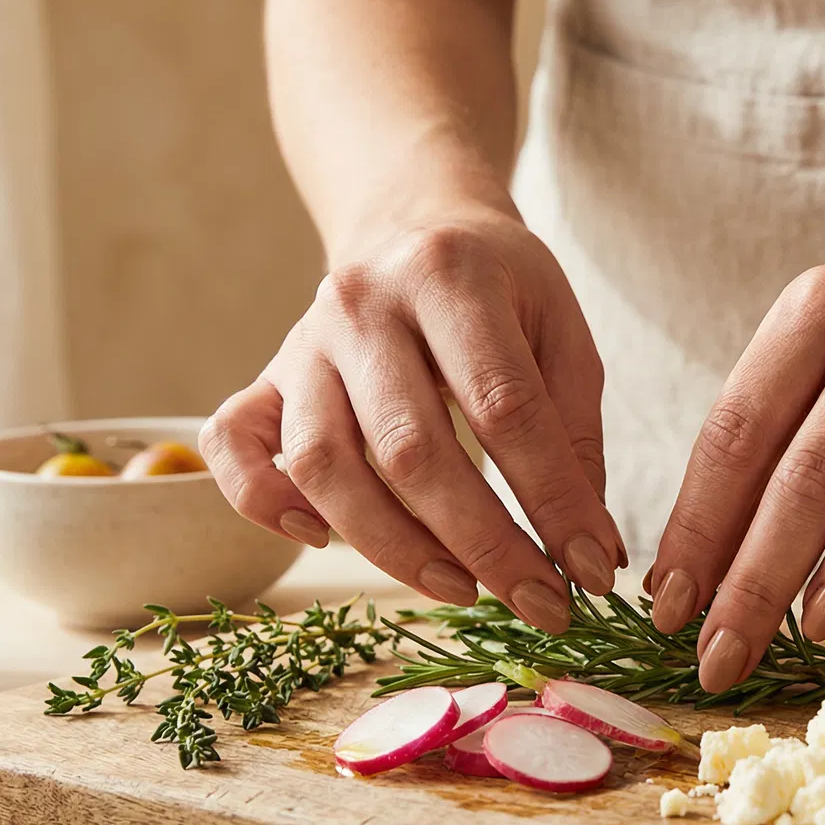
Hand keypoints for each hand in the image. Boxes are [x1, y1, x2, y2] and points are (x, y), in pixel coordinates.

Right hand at [201, 210, 624, 632]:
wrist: (410, 222)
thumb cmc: (499, 289)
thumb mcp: (561, 332)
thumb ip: (574, 433)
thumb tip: (586, 551)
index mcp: (449, 275)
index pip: (504, 407)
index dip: (553, 500)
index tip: (590, 569)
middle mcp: (362, 305)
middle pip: (410, 450)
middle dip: (484, 544)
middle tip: (540, 603)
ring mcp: (303, 342)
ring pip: (323, 465)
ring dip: (394, 548)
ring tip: (462, 590)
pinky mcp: (264, 376)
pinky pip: (233, 445)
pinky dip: (265, 502)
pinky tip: (323, 540)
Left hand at [646, 225, 824, 689]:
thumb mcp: (816, 353)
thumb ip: (760, 447)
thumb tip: (685, 578)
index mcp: (816, 311)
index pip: (739, 432)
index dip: (699, 527)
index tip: (668, 610)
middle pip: (815, 465)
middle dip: (759, 573)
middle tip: (725, 655)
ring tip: (817, 626)